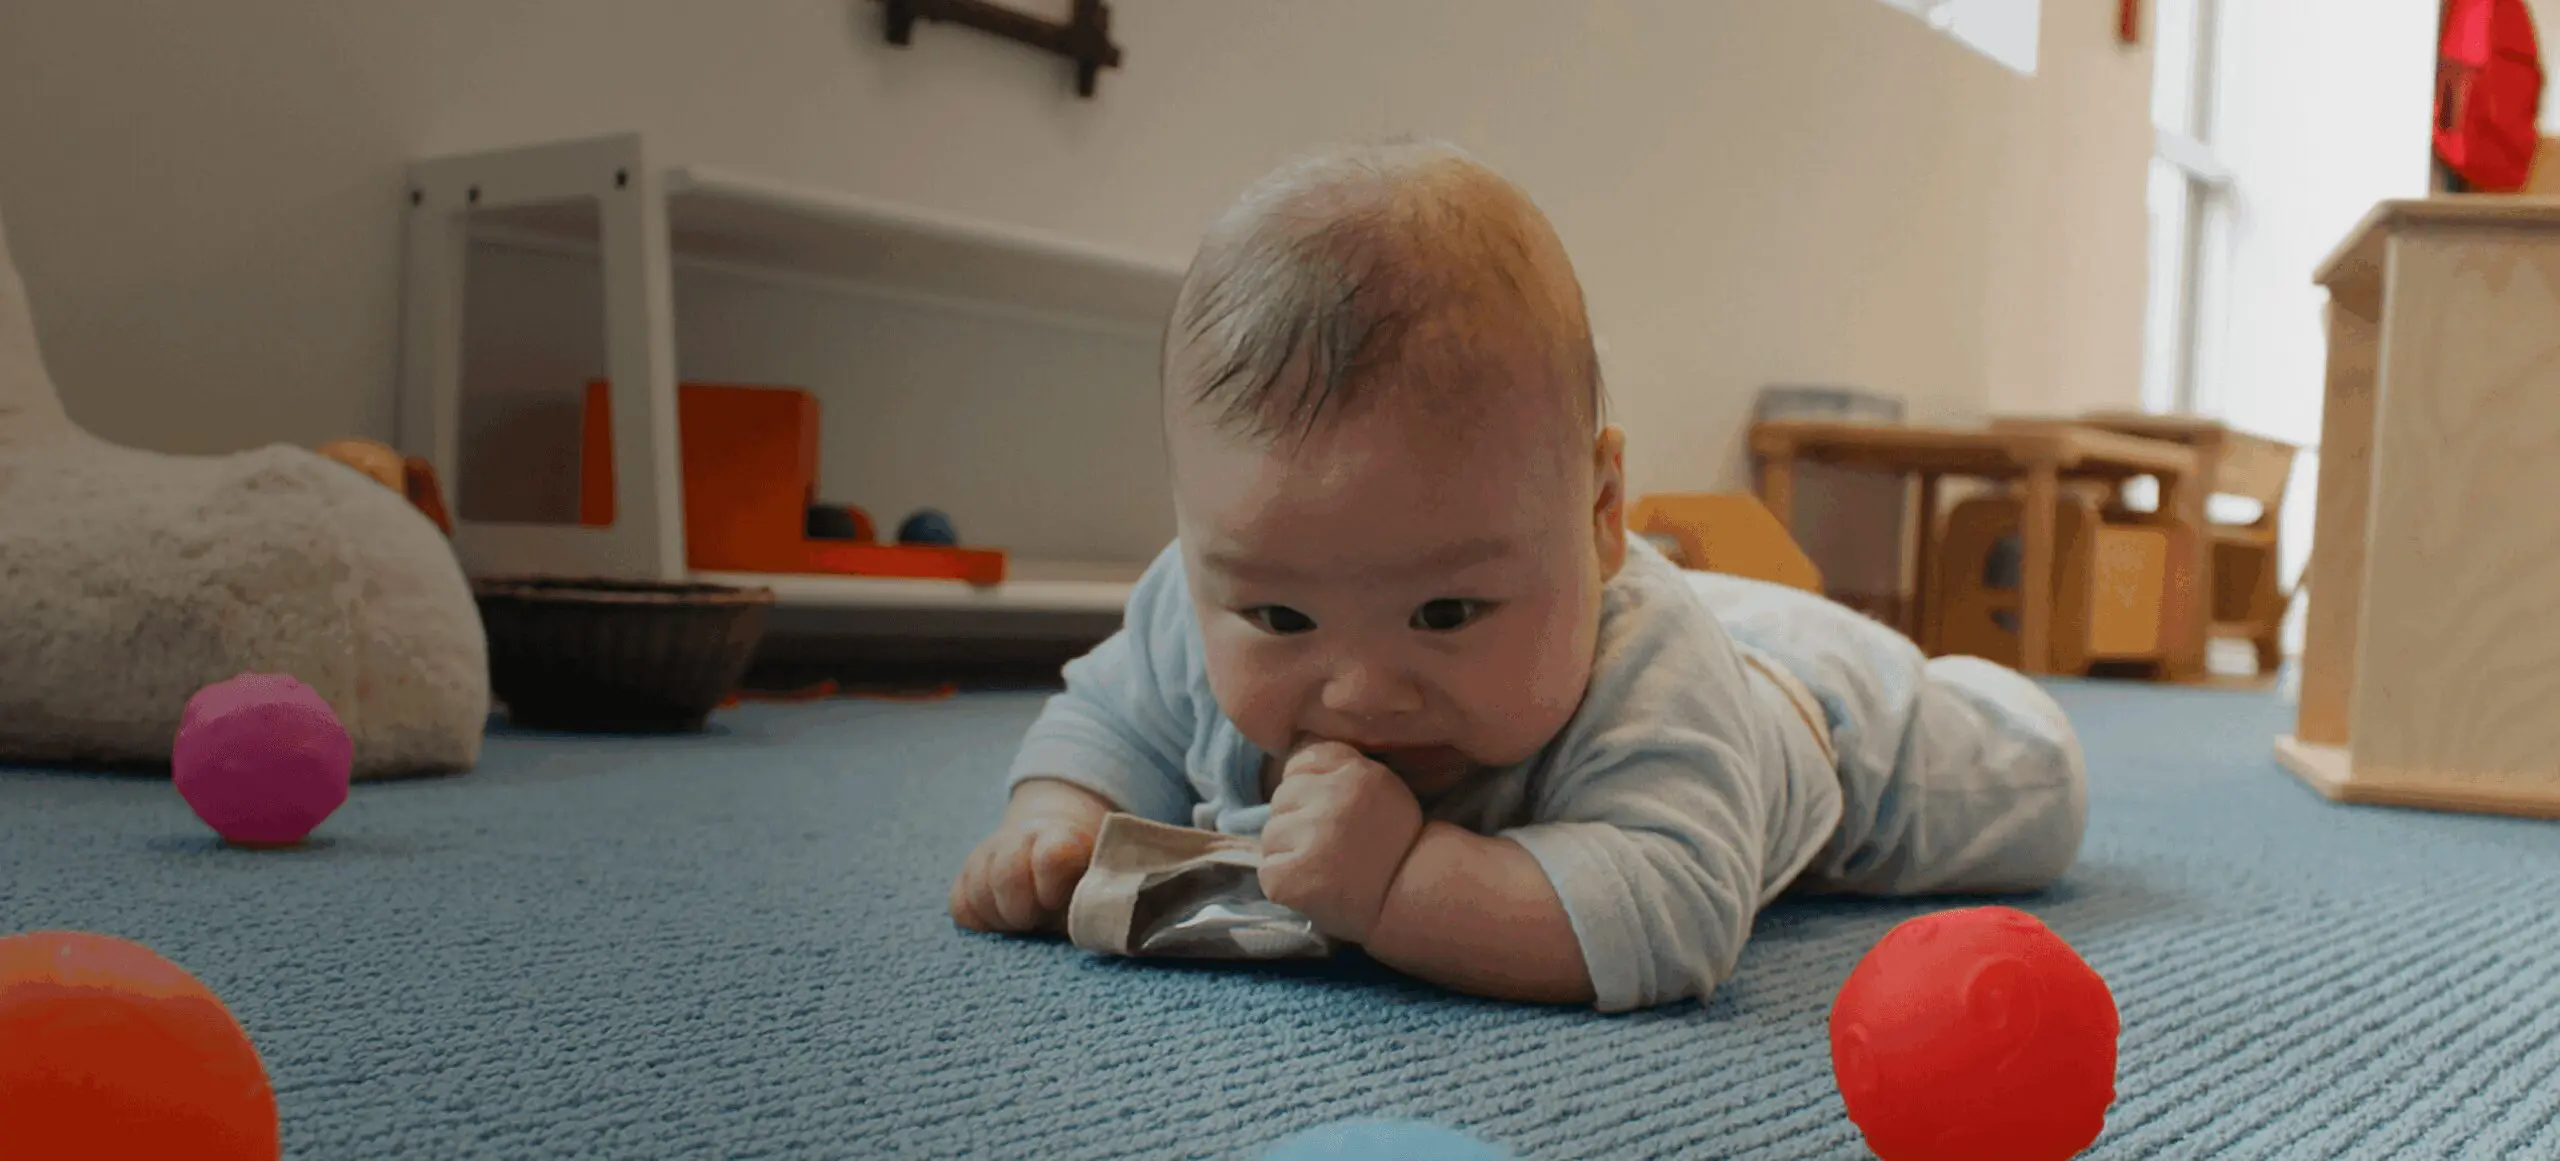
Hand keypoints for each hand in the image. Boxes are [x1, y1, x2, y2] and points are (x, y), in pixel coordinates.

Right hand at [950, 780, 1108, 933]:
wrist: (1058, 846)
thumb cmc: (1085, 879)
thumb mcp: (1101, 885)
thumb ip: (1100, 903)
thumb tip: (1097, 926)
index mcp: (1062, 838)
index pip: (1050, 855)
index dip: (1050, 882)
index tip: (1055, 901)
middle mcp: (1020, 839)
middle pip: (1005, 876)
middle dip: (1021, 910)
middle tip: (1037, 920)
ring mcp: (989, 855)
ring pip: (978, 892)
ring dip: (1002, 918)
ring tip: (1024, 921)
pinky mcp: (966, 875)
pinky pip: (961, 907)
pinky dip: (980, 921)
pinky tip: (1001, 921)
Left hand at [1258, 740, 1426, 944]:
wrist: (1410, 903)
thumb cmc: (1395, 848)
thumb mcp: (1383, 788)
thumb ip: (1342, 768)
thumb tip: (1294, 752)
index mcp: (1354, 774)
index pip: (1300, 762)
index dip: (1310, 789)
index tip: (1331, 813)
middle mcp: (1329, 800)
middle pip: (1282, 798)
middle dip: (1298, 820)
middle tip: (1331, 847)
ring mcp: (1307, 838)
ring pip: (1271, 835)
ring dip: (1288, 852)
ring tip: (1324, 869)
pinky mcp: (1288, 875)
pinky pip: (1267, 870)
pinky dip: (1284, 881)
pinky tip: (1314, 888)